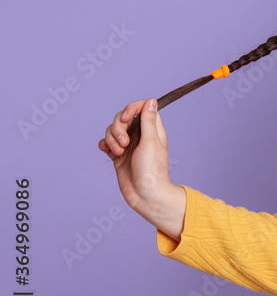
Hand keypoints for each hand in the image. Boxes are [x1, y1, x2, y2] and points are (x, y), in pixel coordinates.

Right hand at [98, 98, 185, 238]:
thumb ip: (148, 121)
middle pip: (123, 118)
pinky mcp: (118, 155)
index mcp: (152, 130)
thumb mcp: (150, 142)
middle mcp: (140, 135)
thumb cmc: (152, 170)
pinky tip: (108, 151)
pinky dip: (105, 144)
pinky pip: (106, 143)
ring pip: (112, 130)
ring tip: (119, 152)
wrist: (145, 195)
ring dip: (112, 138)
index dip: (131, 109)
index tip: (126, 119)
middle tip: (124, 143)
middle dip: (118, 128)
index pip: (142, 107)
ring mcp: (128, 145)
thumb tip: (151, 100)